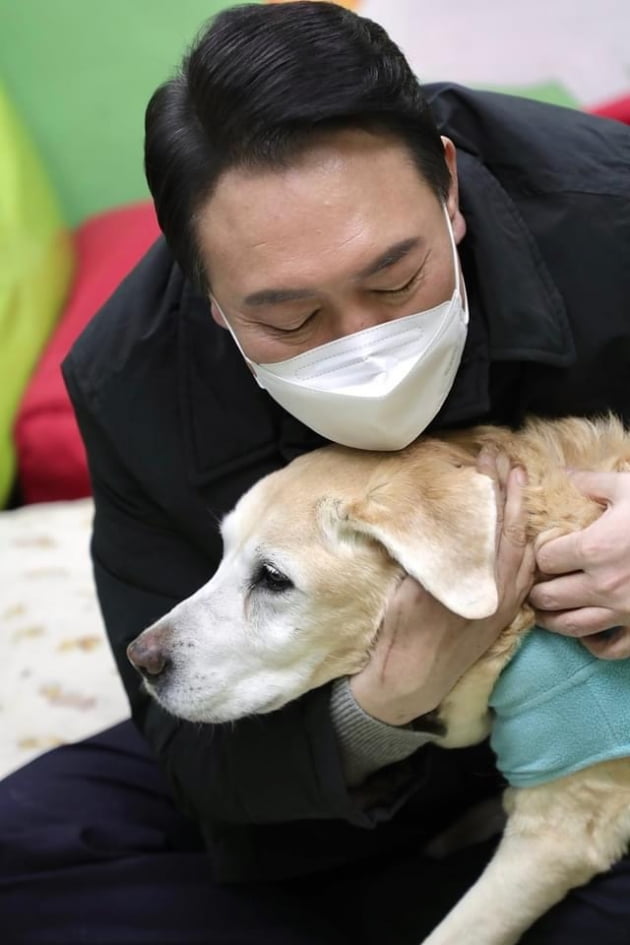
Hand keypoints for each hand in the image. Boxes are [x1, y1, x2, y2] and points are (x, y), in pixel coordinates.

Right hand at [350, 461, 534, 725]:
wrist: (409, 681)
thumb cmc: (398, 634)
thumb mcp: (403, 586)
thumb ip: (424, 552)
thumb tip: (429, 516)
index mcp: (465, 577)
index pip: (485, 521)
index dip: (488, 488)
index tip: (486, 460)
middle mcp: (490, 589)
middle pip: (508, 530)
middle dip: (507, 492)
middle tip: (501, 459)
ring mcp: (500, 603)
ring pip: (521, 551)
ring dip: (519, 516)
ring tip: (515, 486)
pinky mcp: (501, 617)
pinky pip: (523, 575)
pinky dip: (524, 548)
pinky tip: (521, 535)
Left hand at [530, 470, 629, 658]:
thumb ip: (592, 482)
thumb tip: (565, 473)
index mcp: (594, 549)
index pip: (544, 560)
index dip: (540, 554)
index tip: (544, 551)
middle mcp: (602, 586)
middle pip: (548, 597)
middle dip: (537, 588)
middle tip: (536, 582)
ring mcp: (622, 613)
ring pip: (569, 626)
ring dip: (551, 618)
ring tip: (545, 610)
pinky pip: (608, 648)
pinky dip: (592, 644)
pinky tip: (587, 632)